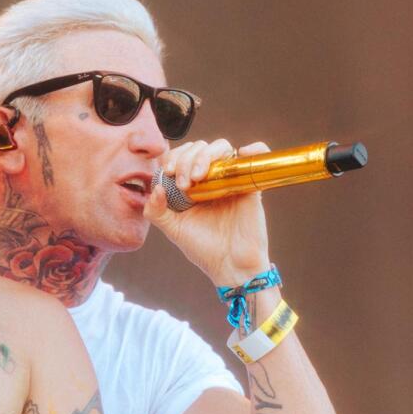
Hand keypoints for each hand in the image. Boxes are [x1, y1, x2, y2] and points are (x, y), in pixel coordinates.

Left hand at [144, 138, 273, 285]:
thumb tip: (156, 187)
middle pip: (200, 148)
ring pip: (221, 147)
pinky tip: (240, 154)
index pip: (182, 156)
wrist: (230, 266)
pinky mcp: (251, 185)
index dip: (174, 158)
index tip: (168, 173)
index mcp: (194, 185)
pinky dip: (253, 148)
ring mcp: (232, 180)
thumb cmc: (203, 249)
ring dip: (207, 155)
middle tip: (184, 183)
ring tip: (200, 177)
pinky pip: (256, 157)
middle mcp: (212, 179)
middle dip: (187, 159)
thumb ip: (156, 211)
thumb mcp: (173, 230)